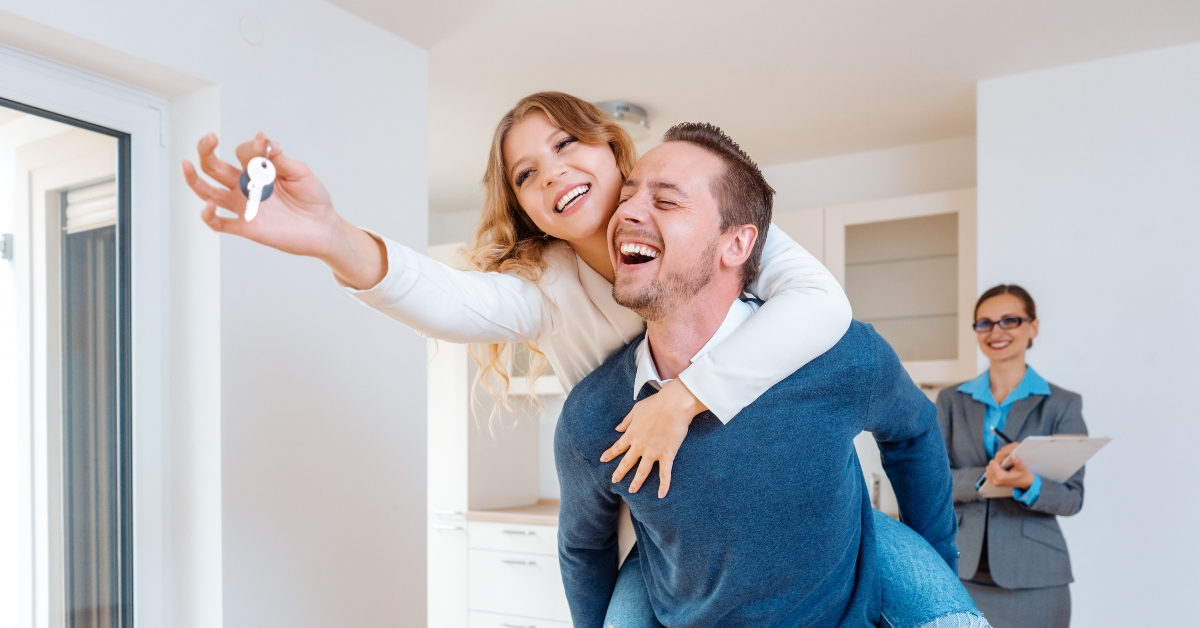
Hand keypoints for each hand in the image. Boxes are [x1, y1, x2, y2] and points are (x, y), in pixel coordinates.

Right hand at [182, 132, 385, 288]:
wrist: (324, 228)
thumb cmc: (314, 199)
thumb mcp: (301, 173)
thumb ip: (281, 159)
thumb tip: (265, 140)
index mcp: (259, 170)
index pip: (244, 152)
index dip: (253, 146)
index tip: (269, 145)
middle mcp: (247, 186)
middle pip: (214, 166)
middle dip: (207, 150)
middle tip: (209, 138)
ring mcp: (244, 205)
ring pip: (209, 192)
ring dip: (194, 179)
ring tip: (186, 164)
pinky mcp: (246, 226)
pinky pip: (220, 224)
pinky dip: (209, 216)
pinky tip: (208, 207)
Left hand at [599, 379, 706, 497]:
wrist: (674, 405)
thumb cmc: (656, 404)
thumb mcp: (636, 410)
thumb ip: (626, 421)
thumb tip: (617, 429)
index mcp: (632, 434)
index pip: (618, 447)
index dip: (610, 454)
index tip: (603, 460)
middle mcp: (639, 446)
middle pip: (627, 462)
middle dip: (620, 472)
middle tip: (614, 480)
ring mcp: (653, 452)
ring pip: (642, 472)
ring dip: (637, 482)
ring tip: (632, 490)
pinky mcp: (667, 455)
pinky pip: (664, 474)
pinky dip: (664, 485)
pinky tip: (661, 495)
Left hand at [986, 442, 1034, 489]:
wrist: (1024, 482)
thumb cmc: (1023, 475)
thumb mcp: (1022, 467)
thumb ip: (1017, 461)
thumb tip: (1013, 455)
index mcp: (1001, 477)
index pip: (993, 463)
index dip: (999, 458)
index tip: (1005, 458)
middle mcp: (995, 480)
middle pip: (990, 465)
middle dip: (997, 461)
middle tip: (1004, 460)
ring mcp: (993, 482)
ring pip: (988, 468)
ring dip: (995, 465)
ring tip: (1002, 464)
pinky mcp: (993, 482)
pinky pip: (989, 472)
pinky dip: (993, 469)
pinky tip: (1000, 468)